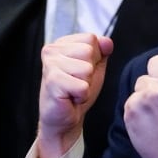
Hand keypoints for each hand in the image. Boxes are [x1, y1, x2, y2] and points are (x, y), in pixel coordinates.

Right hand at [36, 33, 112, 157]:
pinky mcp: (52, 81)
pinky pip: (82, 86)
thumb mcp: (94, 68)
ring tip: (73, 90)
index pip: (91, 39)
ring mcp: (50, 65)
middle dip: (90, 72)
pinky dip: (81, 96)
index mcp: (62, 43)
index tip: (82, 71)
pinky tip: (69, 98)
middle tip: (77, 82)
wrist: (63, 119)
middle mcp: (52, 50)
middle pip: (89, 51)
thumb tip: (107, 41)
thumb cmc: (76, 92)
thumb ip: (102, 51)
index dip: (94, 58)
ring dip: (85, 85)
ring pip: (86, 69)